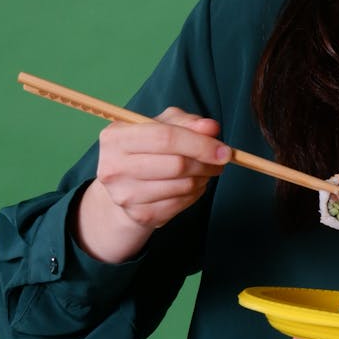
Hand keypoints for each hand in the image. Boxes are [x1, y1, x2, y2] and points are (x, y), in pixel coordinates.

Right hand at [74, 108, 229, 261]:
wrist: (124, 184)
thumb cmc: (146, 147)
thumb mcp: (163, 124)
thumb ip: (187, 122)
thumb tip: (210, 128)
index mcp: (115, 137)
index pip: (166, 137)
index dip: (200, 143)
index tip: (224, 149)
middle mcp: (114, 167)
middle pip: (176, 164)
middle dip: (206, 162)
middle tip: (221, 160)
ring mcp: (125, 195)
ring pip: (182, 186)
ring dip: (203, 178)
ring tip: (205, 170)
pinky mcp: (139, 215)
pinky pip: (181, 204)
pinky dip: (195, 193)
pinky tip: (192, 184)